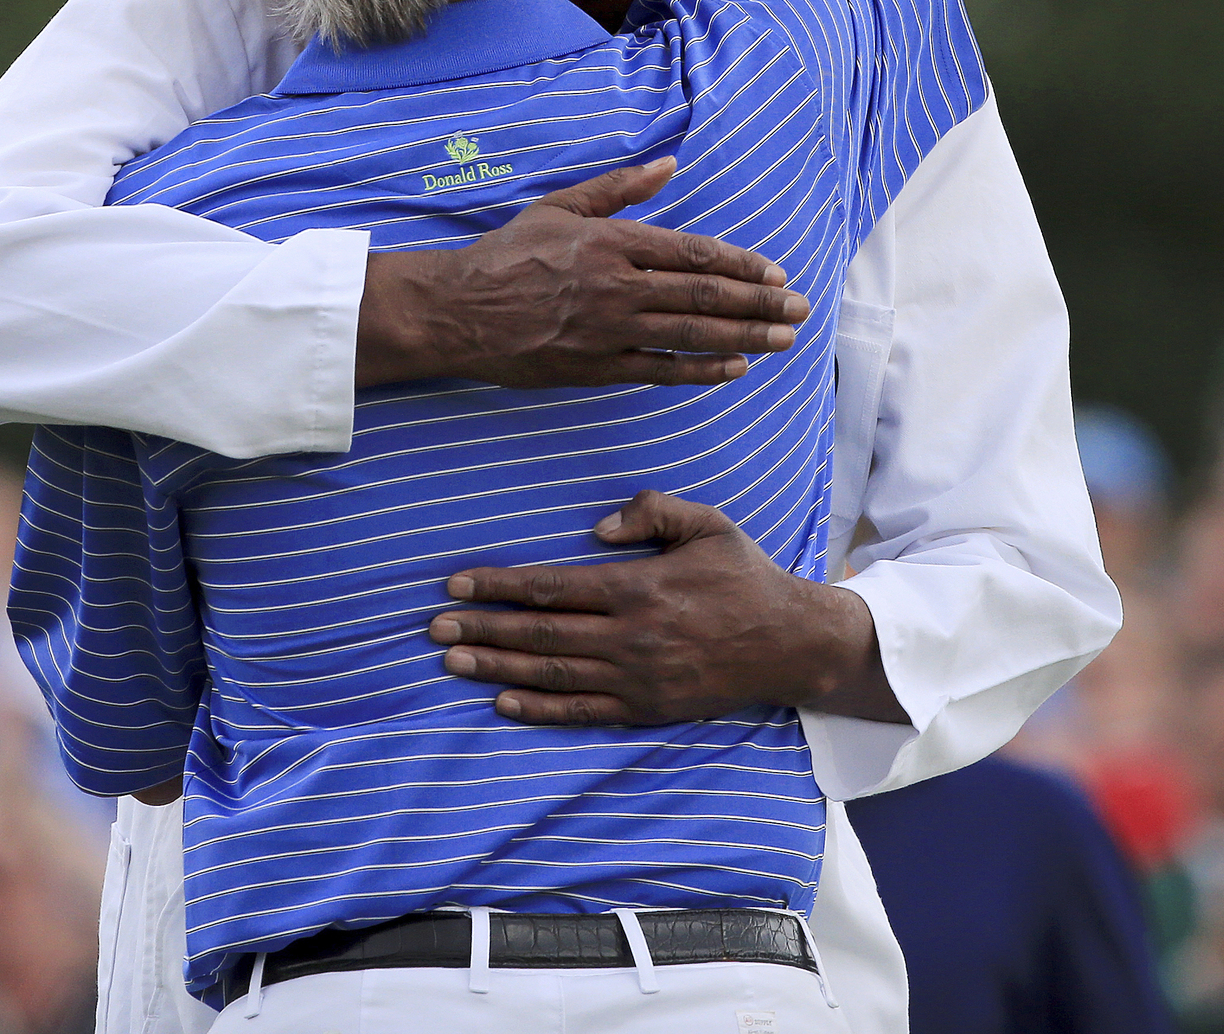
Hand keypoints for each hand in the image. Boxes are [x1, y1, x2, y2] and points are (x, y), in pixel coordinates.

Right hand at [356, 160, 809, 388]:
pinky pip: (660, 370)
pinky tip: (734, 369)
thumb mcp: (560, 206)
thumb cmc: (507, 253)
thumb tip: (668, 164)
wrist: (458, 310)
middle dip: (759, 304)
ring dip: (744, 337)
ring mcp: (609, 331)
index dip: (742, 265)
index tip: (775, 274)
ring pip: (691, 334)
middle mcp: (618, 287)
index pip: (694, 254)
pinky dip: (700, 370)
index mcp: (612, 243)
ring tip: (783, 340)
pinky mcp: (596, 368)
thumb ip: (618, 188)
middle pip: (704, 295)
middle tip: (799, 310)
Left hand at [424, 490, 902, 725]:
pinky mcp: (647, 709)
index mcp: (640, 587)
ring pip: (553, 674)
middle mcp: (632, 636)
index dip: (500, 585)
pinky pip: (583, 712)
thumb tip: (594, 528)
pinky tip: (502, 702)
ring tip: (452, 660)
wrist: (790, 643)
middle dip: (483, 628)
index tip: (457, 584)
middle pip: (541, 633)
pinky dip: (539, 709)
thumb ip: (651, 512)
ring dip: (497, 668)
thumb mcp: (708, 523)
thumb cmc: (745, 576)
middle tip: (433, 626)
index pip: (553, 587)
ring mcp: (638, 678)